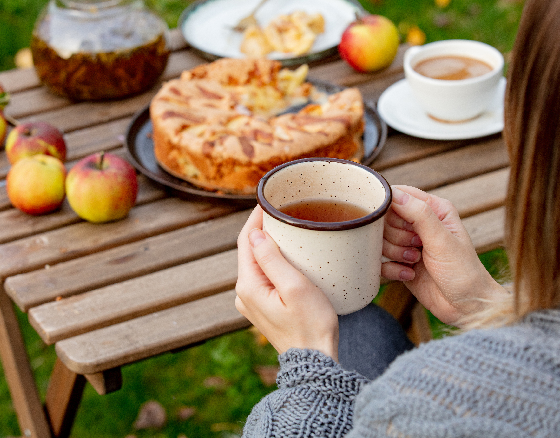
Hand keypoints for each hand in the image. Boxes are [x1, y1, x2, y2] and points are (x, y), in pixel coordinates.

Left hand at [235, 206, 339, 359]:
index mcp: (249, 286)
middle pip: (250, 250)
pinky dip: (275, 260)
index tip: (270, 199)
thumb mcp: (295, 287)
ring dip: (270, 243)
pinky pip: (265, 275)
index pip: (246, 240)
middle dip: (263, 227)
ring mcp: (253, 302)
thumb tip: (255, 234)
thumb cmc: (311, 325)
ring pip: (258, 262)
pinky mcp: (265, 307)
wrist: (315, 361)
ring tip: (288, 225)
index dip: (256, 218)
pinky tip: (291, 254)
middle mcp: (245, 294)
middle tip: (283, 208)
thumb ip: (272, 259)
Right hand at [381, 185, 507, 326]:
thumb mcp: (442, 240)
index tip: (404, 226)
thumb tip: (394, 193)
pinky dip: (392, 269)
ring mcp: (409, 244)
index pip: (399, 194)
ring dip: (394, 253)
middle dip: (396, 235)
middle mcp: (420, 224)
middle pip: (386, 218)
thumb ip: (419, 214)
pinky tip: (409, 275)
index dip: (393, 208)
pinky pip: (381, 260)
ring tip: (415, 261)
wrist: (466, 307)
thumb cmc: (463, 271)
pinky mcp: (401, 263)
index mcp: (434, 209)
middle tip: (416, 246)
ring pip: (381, 239)